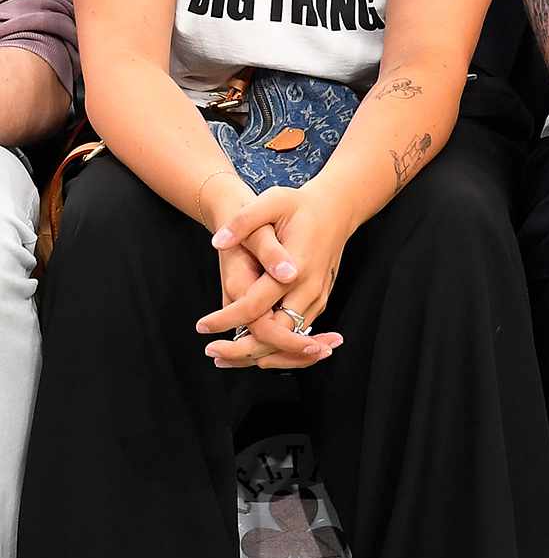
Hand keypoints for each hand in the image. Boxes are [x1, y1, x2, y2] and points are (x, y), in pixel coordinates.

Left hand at [196, 183, 353, 361]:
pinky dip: (275, 346)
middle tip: (211, 352)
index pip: (255, 306)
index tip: (202, 326)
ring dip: (259, 353)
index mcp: (295, 267)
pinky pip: (298, 333)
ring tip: (224, 356)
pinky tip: (250, 347)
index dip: (226, 319)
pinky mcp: (319, 301)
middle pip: (275, 335)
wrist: (337, 209)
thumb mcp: (272, 201)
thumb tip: (218, 242)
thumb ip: (244, 221)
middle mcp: (309, 289)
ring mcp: (317, 298)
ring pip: (289, 340)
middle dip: (243, 350)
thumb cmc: (301, 205)